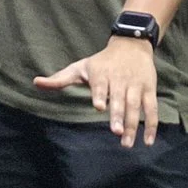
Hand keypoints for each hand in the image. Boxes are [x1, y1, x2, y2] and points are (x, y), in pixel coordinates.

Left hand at [34, 35, 161, 145]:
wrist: (132, 45)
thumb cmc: (102, 61)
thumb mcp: (80, 67)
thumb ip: (60, 79)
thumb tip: (36, 83)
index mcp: (102, 74)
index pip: (100, 85)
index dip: (100, 95)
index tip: (98, 106)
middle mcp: (120, 79)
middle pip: (120, 98)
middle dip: (118, 114)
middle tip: (116, 132)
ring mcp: (136, 85)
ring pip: (136, 106)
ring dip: (133, 124)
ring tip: (126, 142)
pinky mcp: (149, 90)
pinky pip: (151, 109)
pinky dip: (150, 125)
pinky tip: (147, 141)